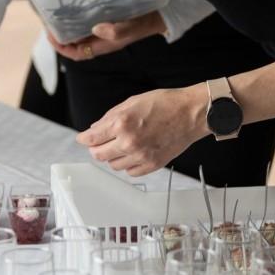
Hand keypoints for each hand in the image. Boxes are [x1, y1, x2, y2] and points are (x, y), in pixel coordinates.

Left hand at [48, 10, 165, 60]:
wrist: (160, 15)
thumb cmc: (145, 22)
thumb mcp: (131, 27)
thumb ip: (115, 31)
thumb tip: (94, 29)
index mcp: (103, 46)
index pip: (76, 53)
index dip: (61, 47)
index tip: (50, 34)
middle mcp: (101, 40)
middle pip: (75, 44)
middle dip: (61, 35)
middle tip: (50, 20)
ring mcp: (104, 31)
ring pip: (80, 33)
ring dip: (69, 26)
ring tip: (59, 12)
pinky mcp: (108, 21)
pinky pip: (88, 23)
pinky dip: (79, 17)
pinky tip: (77, 6)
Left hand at [75, 85, 207, 176]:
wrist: (191, 113)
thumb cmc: (166, 103)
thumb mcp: (133, 102)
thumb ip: (111, 116)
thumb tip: (96, 128)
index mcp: (122, 123)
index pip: (91, 138)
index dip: (83, 139)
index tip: (83, 139)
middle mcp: (129, 142)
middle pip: (99, 155)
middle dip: (96, 148)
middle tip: (100, 143)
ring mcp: (141, 156)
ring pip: (113, 165)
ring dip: (113, 156)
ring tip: (121, 145)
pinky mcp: (152, 165)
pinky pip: (130, 172)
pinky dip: (128, 164)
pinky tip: (132, 154)